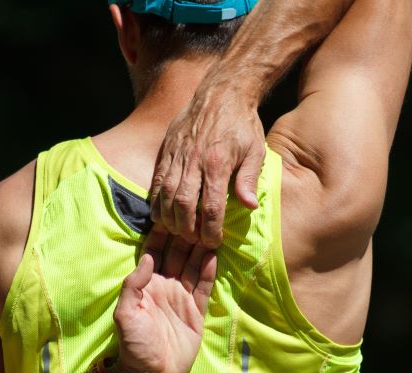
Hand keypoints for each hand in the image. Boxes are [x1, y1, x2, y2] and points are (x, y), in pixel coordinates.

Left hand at [112, 228, 216, 372]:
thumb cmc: (133, 345)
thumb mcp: (125, 313)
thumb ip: (134, 284)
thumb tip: (148, 257)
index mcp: (147, 285)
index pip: (155, 252)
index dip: (162, 234)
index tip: (171, 214)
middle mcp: (165, 287)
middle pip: (178, 255)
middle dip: (185, 235)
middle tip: (196, 214)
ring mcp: (182, 298)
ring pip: (193, 267)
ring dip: (200, 248)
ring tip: (210, 228)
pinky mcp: (196, 312)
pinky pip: (204, 287)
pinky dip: (209, 271)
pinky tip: (215, 253)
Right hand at [150, 85, 265, 247]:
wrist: (222, 91)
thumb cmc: (242, 124)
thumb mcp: (255, 151)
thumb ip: (249, 179)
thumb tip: (249, 207)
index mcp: (218, 162)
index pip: (211, 206)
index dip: (210, 229)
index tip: (212, 242)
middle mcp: (194, 160)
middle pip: (183, 204)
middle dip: (186, 228)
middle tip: (193, 240)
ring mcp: (177, 155)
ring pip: (165, 194)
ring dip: (169, 218)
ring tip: (176, 230)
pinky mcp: (167, 150)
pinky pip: (156, 180)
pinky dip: (156, 200)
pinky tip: (160, 213)